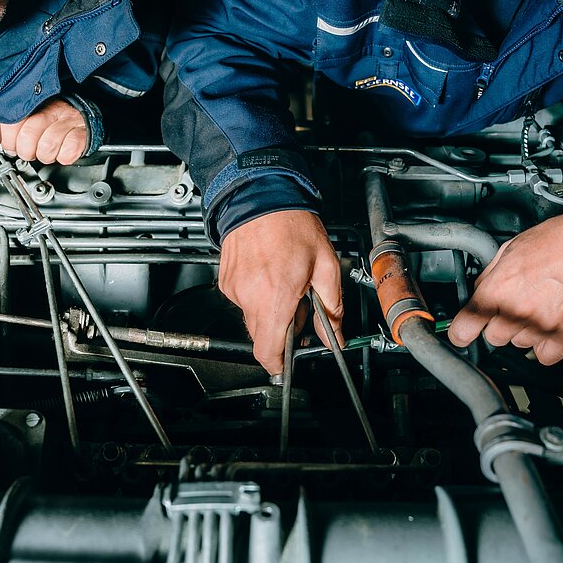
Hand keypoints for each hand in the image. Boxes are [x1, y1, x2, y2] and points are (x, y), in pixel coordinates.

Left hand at [0, 98, 87, 163]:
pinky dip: (63, 157)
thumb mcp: (24, 117)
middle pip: (27, 137)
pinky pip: (68, 153)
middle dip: (25, 151)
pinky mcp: (82, 134)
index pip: (10, 123)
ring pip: (46, 147)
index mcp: (33, 104)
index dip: (8, 139)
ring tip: (46, 150)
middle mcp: (50, 110)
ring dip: (45, 155)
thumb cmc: (51, 117)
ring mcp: (68, 121)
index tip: (12, 143)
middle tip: (30, 149)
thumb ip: (2, 126)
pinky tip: (62, 150)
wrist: (84, 113)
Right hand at [219, 210, 342, 373]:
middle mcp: (251, 296)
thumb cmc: (292, 225)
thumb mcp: (325, 266)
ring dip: (269, 310)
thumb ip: (332, 308)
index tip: (284, 365)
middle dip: (280, 331)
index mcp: (277, 296)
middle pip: (262, 336)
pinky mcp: (226, 281)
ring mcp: (234, 288)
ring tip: (284, 282)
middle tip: (298, 307)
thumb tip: (335, 337)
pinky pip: (242, 300)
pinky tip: (269, 274)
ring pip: (252, 317)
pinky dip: (256, 295)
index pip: (268, 349)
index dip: (277, 364)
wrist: (261, 197)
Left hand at [448, 193, 562, 364]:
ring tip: (540, 306)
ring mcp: (543, 325)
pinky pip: (545, 356)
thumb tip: (478, 295)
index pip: (464, 328)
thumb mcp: (511, 248)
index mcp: (499, 287)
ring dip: (524, 331)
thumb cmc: (562, 238)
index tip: (462, 335)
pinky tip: (550, 326)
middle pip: (493, 337)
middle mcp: (518, 310)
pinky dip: (546, 345)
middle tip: (515, 304)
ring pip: (519, 344)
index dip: (461, 332)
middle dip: (499, 322)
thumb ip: (490, 276)